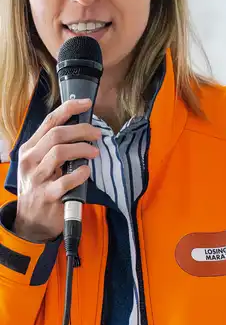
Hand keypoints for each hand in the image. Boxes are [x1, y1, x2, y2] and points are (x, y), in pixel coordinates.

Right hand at [14, 98, 101, 242]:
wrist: (31, 221)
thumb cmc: (41, 186)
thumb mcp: (41, 163)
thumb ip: (55, 146)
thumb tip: (81, 126)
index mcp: (30, 148)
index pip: (49, 121)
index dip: (69, 109)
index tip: (86, 103)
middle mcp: (30, 160)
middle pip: (56, 135)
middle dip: (81, 130)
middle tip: (97, 134)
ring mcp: (36, 178)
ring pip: (59, 153)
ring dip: (82, 149)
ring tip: (95, 152)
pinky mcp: (46, 195)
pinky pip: (65, 180)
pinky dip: (80, 174)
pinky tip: (86, 172)